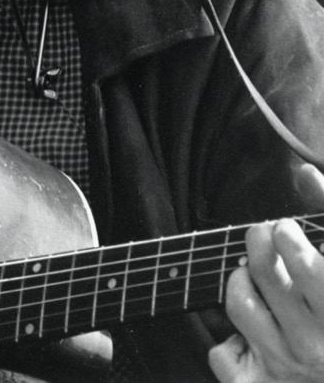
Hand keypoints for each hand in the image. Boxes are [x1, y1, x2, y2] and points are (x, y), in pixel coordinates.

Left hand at [209, 164, 323, 381]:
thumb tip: (305, 171)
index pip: (309, 268)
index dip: (289, 239)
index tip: (285, 231)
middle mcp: (316, 347)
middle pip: (263, 273)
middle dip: (258, 243)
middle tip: (266, 238)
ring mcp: (286, 369)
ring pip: (237, 304)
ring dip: (241, 283)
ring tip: (256, 281)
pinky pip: (221, 354)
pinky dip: (230, 343)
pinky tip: (251, 339)